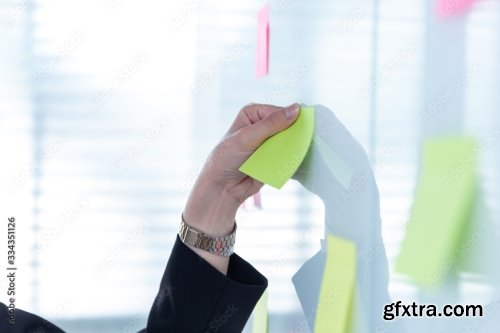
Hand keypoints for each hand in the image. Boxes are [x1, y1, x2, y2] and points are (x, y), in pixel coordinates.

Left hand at [183, 103, 299, 272]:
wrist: (221, 188)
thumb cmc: (226, 158)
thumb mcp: (247, 137)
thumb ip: (271, 124)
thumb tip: (296, 109)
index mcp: (253, 113)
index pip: (280, 111)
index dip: (292, 119)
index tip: (304, 128)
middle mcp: (262, 125)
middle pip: (288, 125)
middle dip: (295, 134)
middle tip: (307, 141)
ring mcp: (269, 142)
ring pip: (290, 141)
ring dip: (295, 147)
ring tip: (302, 152)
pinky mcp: (274, 157)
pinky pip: (288, 155)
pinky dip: (292, 159)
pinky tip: (297, 161)